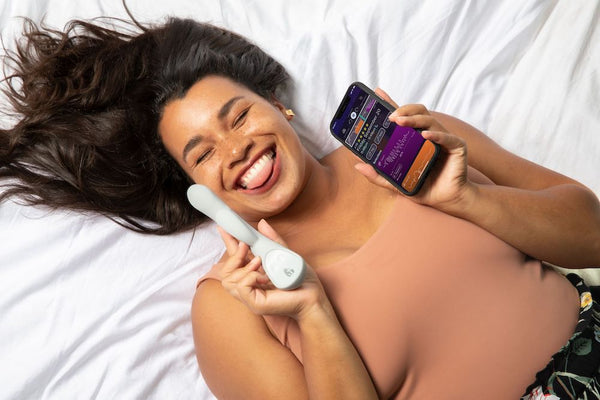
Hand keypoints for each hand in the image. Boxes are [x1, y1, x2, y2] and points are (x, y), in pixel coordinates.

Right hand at [216, 220, 330, 319]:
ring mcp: (251, 297)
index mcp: (255, 274)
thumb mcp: (285, 254)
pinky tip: (263, 276)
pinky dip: (250, 277)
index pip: (235, 259)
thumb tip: (262, 223)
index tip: (223, 227)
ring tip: (259, 263)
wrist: (314, 296)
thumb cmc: (302, 280)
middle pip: (226, 272)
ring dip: (243, 267)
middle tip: (245, 246)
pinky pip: (241, 287)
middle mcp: (250, 286)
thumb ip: (272, 240)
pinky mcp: (256, 304)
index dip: (228, 243)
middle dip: (232, 256)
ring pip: (229, 280)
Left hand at [354, 87, 471, 210]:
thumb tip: (358, 165)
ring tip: (400, 122)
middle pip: (418, 112)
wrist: (447, 200)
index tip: (377, 92)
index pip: (402, 116)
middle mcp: (429, 134)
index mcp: (415, 138)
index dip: (391, 102)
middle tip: (390, 116)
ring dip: (414, 119)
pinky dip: (436, 135)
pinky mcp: (456, 147)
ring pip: (430, 121)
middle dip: (403, 110)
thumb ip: (378, 175)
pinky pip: (447, 138)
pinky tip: (425, 135)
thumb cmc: (424, 187)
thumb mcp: (396, 182)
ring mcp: (443, 139)